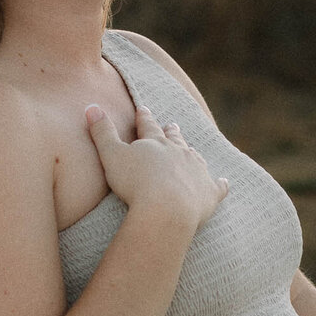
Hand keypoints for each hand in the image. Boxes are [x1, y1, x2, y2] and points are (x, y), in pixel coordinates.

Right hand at [85, 103, 228, 230]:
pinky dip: (221, 185)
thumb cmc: (135, 183)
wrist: (166, 209)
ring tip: (191, 149)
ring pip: (195, 157)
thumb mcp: (111, 155)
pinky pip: (218, 187)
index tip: (143, 110)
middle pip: (174, 138)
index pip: (148, 126)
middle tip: (172, 125)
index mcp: (155, 143)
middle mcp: (179, 152)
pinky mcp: (209, 193)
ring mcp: (196, 171)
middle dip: (171, 132)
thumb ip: (102, 132)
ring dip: (192, 153)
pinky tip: (224, 182)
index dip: (144, 118)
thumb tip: (91, 106)